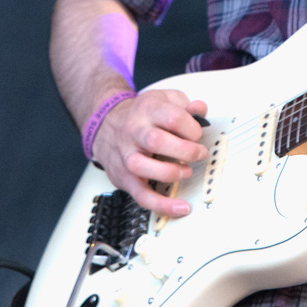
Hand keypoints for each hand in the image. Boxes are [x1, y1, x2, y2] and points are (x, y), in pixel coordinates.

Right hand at [91, 89, 208, 216]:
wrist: (106, 124)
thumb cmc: (142, 115)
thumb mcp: (164, 99)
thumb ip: (185, 105)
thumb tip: (200, 110)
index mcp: (148, 110)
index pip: (172, 117)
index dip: (192, 128)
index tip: (198, 134)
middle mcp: (134, 132)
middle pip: (156, 140)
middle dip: (184, 150)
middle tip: (199, 154)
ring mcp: (127, 155)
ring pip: (142, 167)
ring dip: (170, 173)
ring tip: (186, 171)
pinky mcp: (124, 177)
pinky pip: (140, 195)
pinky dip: (161, 204)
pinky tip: (178, 207)